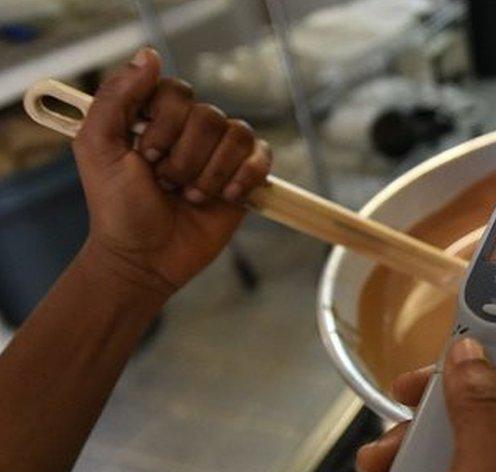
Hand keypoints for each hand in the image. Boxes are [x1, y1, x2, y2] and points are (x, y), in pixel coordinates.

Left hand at [72, 47, 270, 295]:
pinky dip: (244, 176)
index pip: (176, 92)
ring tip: (190, 196)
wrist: (146, 258)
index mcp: (154, 117)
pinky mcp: (244, 176)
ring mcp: (219, 152)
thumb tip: (150, 54)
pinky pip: (261, 155)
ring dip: (210, 171)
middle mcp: (188, 130)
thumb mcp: (97, 148)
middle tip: (166, 183)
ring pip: (237, 134)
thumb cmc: (117, 208)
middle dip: (186, 157)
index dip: (165, 124)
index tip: (145, 156)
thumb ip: (115, 97)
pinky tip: (225, 196)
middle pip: (209, 116)